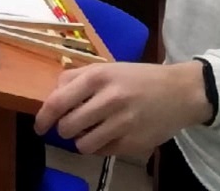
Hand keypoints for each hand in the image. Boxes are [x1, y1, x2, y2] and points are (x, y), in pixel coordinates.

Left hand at [34, 61, 211, 155]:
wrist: (180, 92)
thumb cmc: (138, 78)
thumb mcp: (107, 68)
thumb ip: (76, 78)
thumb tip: (51, 95)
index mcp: (98, 77)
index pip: (57, 102)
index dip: (43, 117)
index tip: (39, 126)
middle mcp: (109, 99)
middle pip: (67, 126)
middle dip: (64, 129)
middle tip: (71, 125)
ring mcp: (122, 123)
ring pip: (83, 144)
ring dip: (81, 141)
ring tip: (91, 131)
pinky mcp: (133, 142)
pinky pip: (102, 152)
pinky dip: (100, 146)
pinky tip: (109, 134)